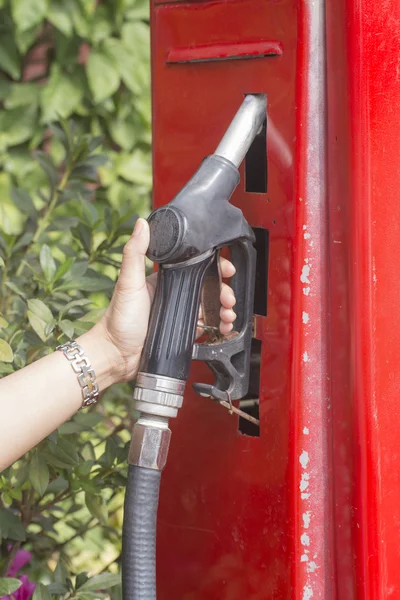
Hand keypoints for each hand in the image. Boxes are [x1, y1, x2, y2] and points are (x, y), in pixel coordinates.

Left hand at [96, 218, 236, 382]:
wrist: (116, 356)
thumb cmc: (118, 319)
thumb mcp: (128, 282)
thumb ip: (135, 253)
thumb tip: (142, 223)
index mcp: (165, 280)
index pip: (196, 268)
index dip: (215, 267)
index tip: (227, 268)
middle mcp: (174, 295)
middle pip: (209, 289)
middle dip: (224, 291)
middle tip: (228, 298)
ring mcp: (180, 315)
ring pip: (211, 308)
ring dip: (225, 309)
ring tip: (228, 314)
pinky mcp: (183, 334)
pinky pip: (207, 328)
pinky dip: (219, 328)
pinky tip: (223, 328)